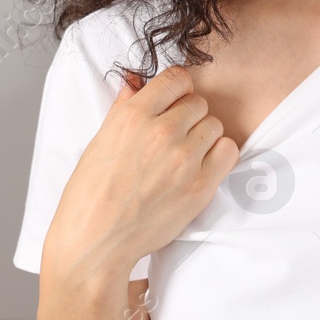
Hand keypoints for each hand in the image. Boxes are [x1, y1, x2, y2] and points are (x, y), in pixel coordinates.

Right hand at [43, 64, 240, 277]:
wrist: (95, 240)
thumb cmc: (91, 194)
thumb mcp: (100, 140)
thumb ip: (124, 107)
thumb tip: (136, 81)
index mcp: (133, 116)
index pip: (176, 78)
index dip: (176, 89)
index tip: (173, 101)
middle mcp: (161, 132)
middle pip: (198, 103)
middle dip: (188, 115)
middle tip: (174, 135)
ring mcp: (184, 159)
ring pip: (214, 125)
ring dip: (203, 136)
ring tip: (184, 155)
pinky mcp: (201, 185)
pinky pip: (228, 151)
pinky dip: (219, 156)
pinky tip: (200, 167)